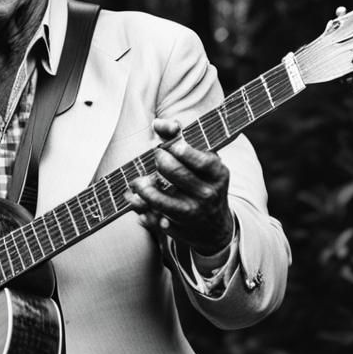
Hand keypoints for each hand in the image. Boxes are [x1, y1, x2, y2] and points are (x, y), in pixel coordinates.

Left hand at [125, 117, 234, 255]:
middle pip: (175, 172)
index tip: (168, 145)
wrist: (215, 226)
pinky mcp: (178, 229)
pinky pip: (153, 219)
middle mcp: (207, 194)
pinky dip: (141, 210)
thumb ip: (180, 139)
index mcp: (217, 173)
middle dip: (160, 161)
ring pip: (161, 200)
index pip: (198, 159)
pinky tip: (135, 201)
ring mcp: (192, 214)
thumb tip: (158, 123)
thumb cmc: (204, 183)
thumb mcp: (204, 161)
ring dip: (143, 189)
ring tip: (137, 182)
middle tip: (156, 157)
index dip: (177, 148)